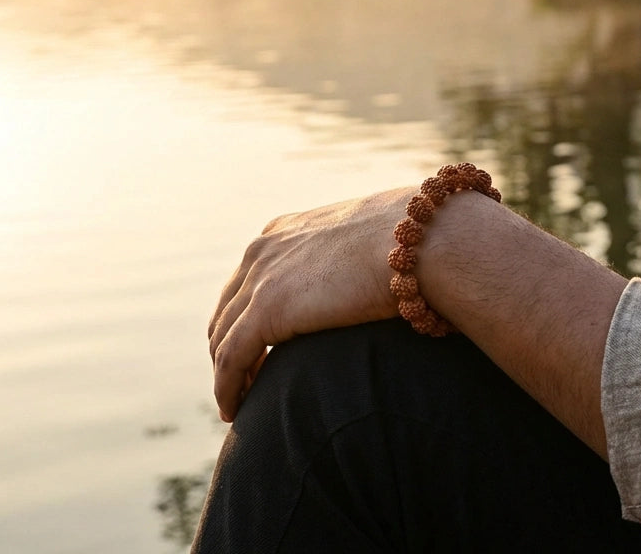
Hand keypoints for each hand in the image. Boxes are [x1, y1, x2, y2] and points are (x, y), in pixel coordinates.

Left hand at [207, 186, 410, 421]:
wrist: (418, 241)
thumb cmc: (412, 242)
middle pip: (228, 309)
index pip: (248, 280)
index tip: (253, 349)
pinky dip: (227, 388)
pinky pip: (231, 360)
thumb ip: (351, 259)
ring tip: (238, 404)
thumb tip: (372, 276)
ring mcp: (261, 278)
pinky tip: (235, 410)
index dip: (245, 318)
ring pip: (223, 338)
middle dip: (228, 348)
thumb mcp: (364, 243)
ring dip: (227, 375)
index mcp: (285, 230)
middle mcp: (264, 249)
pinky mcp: (266, 310)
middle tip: (242, 383)